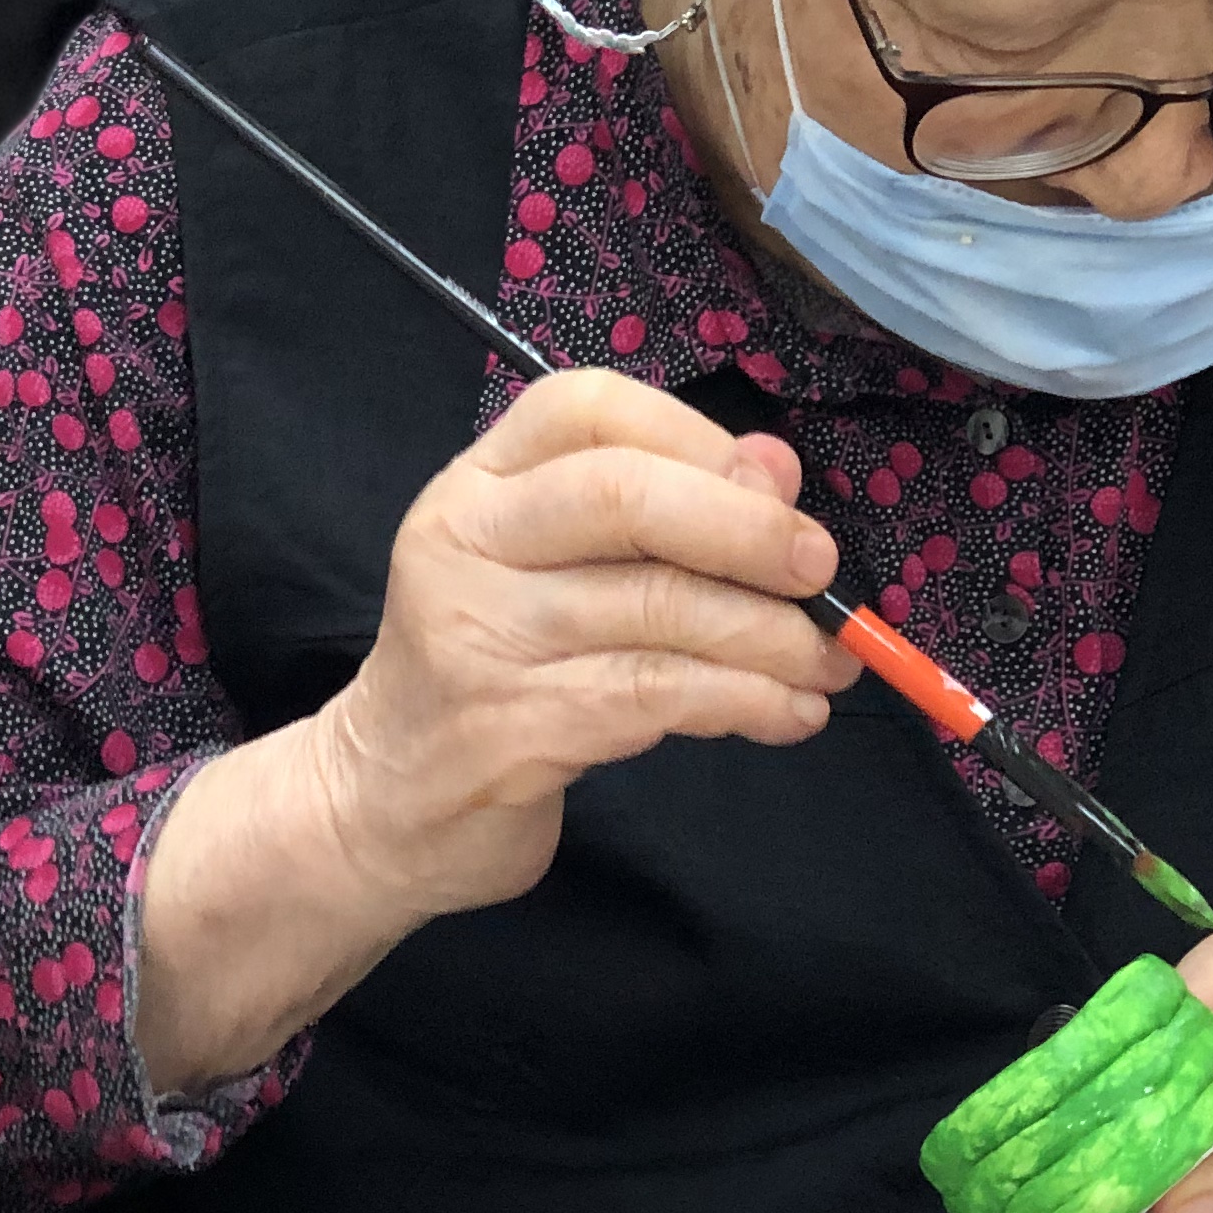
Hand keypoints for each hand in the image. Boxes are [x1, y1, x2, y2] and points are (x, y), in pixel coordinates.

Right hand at [314, 368, 859, 918]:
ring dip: (770, 637)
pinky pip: (655, 695)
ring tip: (828, 663)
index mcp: (477, 485)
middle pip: (623, 496)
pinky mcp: (507, 728)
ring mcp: (477, 635)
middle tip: (823, 574)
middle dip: (748, 531)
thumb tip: (774, 469)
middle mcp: (463, 542)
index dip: (697, 437)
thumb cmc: (495, 671)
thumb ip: (658, 514)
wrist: (384, 803)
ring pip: (657, 608)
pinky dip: (745, 700)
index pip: (586, 409)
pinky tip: (789, 713)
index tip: (773, 490)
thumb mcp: (557, 575)